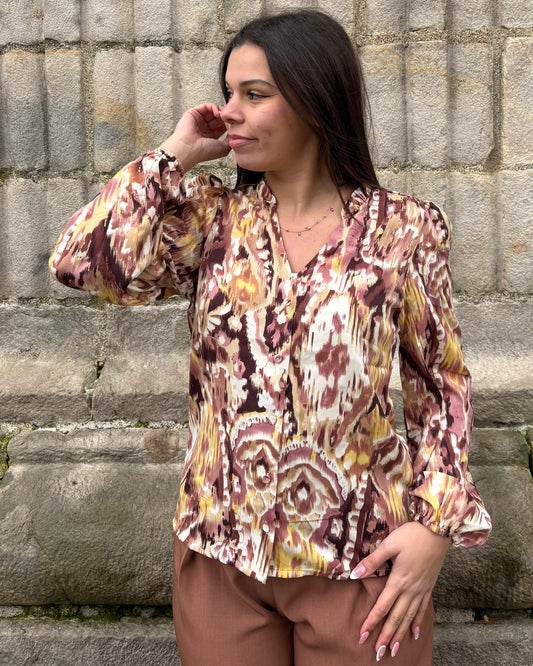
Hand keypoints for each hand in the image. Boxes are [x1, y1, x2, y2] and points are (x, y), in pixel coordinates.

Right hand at [159, 103, 229, 170]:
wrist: (189, 149)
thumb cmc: (204, 151)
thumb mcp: (223, 149)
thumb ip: (230, 140)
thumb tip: (234, 134)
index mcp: (210, 137)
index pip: (222, 127)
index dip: (229, 124)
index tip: (236, 124)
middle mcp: (204, 129)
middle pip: (218, 118)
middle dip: (226, 117)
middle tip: (231, 118)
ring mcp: (199, 120)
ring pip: (213, 111)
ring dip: (221, 112)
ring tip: (224, 116)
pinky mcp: (194, 113)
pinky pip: (206, 106)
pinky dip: (214, 107)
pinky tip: (217, 113)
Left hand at [353, 522, 450, 660]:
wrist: (438, 531)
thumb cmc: (412, 535)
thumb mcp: (389, 544)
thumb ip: (373, 561)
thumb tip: (354, 573)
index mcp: (398, 581)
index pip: (382, 607)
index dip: (371, 622)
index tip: (362, 636)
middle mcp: (410, 590)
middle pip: (396, 618)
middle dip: (386, 637)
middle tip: (378, 653)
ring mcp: (421, 590)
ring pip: (409, 618)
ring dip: (400, 635)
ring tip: (394, 650)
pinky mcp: (429, 587)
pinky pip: (422, 609)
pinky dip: (417, 622)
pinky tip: (414, 633)